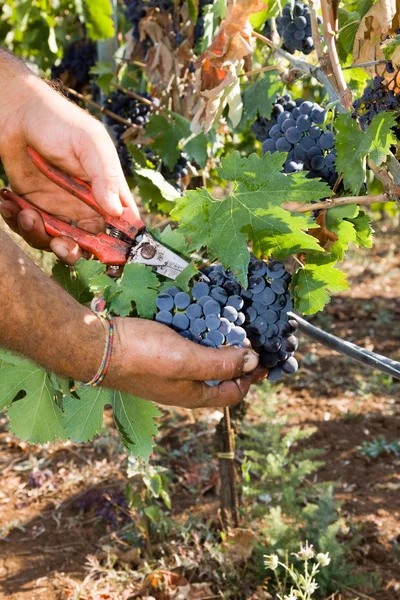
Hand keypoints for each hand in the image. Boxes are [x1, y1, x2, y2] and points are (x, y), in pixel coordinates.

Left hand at [0, 62, 135, 264]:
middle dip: (73, 251)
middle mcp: (84, 205)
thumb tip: (116, 211)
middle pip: (87, 243)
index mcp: (107, 191)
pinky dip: (17, 222)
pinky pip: (27, 227)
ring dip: (39, 235)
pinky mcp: (32, 205)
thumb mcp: (89, 143)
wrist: (15, 111)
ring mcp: (58, 207)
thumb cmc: (59, 121)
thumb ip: (105, 176)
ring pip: (54, 240)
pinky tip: (8, 204)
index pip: (120, 225)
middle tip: (61, 244)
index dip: (118, 244)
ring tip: (26, 214)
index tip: (108, 254)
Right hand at [104, 318, 267, 406]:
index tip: (267, 360)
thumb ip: (221, 362)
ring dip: (219, 343)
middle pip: (220, 376)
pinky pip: (186, 345)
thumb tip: (254, 361)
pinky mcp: (158, 352)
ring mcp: (169, 369)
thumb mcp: (187, 360)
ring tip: (231, 323)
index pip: (233, 392)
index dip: (252, 377)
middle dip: (238, 358)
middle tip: (252, 337)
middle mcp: (183, 385)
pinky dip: (198, 333)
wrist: (96, 345)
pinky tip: (201, 316)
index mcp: (193, 394)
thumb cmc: (141, 356)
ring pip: (203, 359)